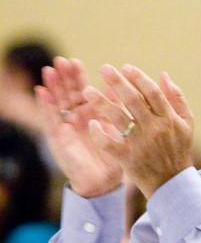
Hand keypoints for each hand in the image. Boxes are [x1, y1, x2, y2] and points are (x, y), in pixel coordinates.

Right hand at [36, 57, 122, 197]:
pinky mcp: (58, 138)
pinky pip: (51, 119)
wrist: (105, 182)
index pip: (82, 91)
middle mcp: (76, 118)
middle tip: (62, 61)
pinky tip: (42, 91)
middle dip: (64, 77)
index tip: (75, 62)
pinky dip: (46, 105)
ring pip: (57, 102)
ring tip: (50, 70)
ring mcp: (66, 126)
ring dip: (53, 86)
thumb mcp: (117, 130)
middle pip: (68, 93)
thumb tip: (117, 87)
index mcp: (91, 114)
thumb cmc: (114, 156)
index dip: (77, 77)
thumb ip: (116, 109)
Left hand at [83, 64, 194, 197]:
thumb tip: (163, 75)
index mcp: (169, 119)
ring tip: (87, 90)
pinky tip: (91, 124)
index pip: (152, 93)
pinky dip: (99, 134)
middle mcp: (155, 129)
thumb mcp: (186, 123)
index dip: (138, 78)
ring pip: (118, 118)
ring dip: (101, 102)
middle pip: (133, 100)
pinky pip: (109, 144)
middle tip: (104, 69)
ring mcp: (141, 144)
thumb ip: (177, 98)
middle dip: (117, 82)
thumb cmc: (179, 150)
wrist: (173, 183)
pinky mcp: (129, 159)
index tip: (125, 67)